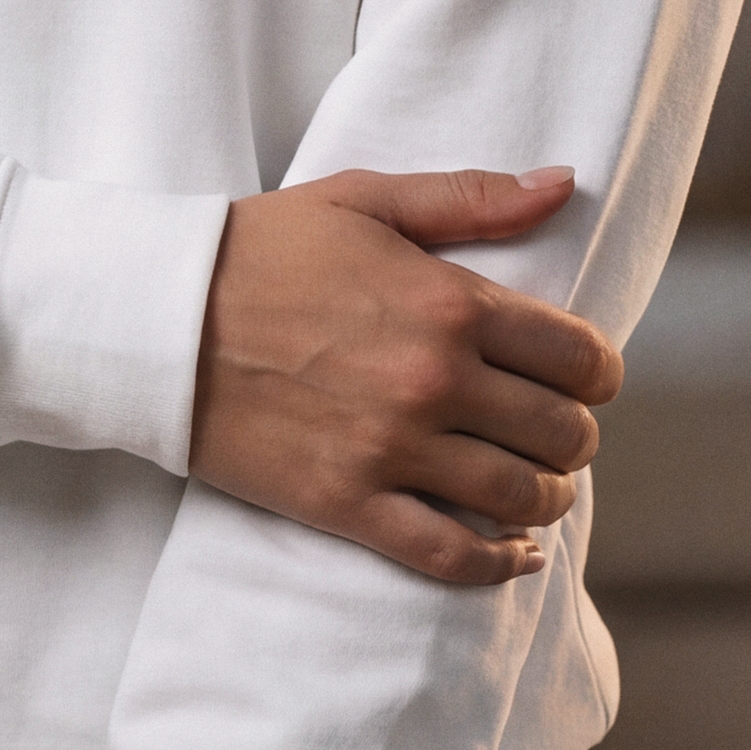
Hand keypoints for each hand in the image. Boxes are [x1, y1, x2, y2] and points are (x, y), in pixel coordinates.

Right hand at [191, 166, 619, 584]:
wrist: (155, 316)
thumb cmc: (258, 247)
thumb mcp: (362, 199)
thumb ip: (469, 197)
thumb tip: (563, 184)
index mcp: (447, 302)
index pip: (582, 358)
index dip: (595, 372)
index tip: (575, 375)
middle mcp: (433, 381)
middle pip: (565, 435)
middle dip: (571, 434)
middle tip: (544, 427)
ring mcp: (392, 449)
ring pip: (525, 500)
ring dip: (546, 496)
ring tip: (530, 483)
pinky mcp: (349, 504)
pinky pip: (454, 557)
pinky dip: (500, 565)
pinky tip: (512, 552)